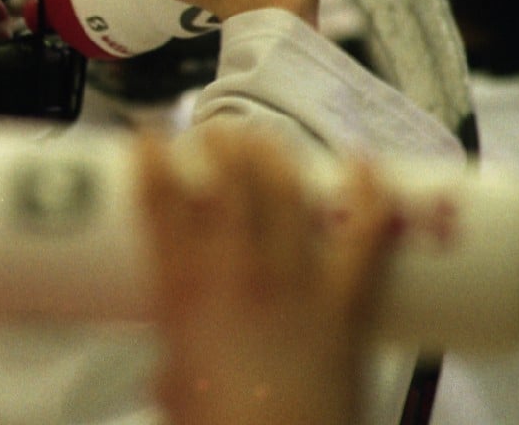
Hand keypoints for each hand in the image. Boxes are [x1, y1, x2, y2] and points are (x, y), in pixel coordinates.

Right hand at [137, 125, 395, 424]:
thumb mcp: (172, 381)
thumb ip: (174, 353)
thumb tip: (174, 354)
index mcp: (184, 286)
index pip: (160, 197)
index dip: (152, 155)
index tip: (149, 137)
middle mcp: (239, 269)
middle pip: (229, 180)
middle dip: (219, 143)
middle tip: (213, 137)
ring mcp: (296, 280)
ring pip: (285, 191)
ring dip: (272, 153)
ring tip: (262, 140)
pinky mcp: (344, 301)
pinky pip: (366, 236)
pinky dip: (370, 194)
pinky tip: (364, 164)